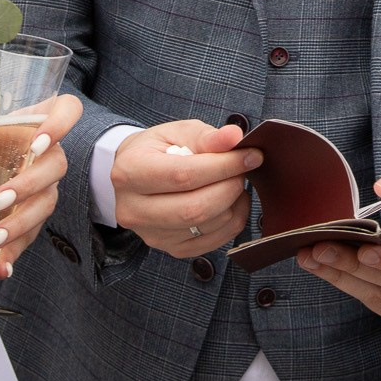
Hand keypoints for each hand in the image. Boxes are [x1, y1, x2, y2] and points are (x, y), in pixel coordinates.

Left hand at [0, 94, 81, 278]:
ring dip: (20, 224)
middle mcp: (48, 154)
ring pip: (45, 204)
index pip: (67, 110)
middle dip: (29, 186)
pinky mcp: (32, 215)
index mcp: (36, 124)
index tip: (38, 143)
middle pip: (56, 166)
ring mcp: (44, 186)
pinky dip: (14, 252)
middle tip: (0, 201)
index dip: (60, 124)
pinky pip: (30, 234)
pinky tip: (1, 266)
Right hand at [111, 120, 259, 256]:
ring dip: (233, 203)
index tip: (250, 156)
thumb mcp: (178, 132)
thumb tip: (235, 137)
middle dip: (230, 187)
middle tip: (243, 170)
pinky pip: (213, 241)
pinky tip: (229, 201)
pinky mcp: (171, 249)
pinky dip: (232, 220)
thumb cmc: (159, 149)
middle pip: (195, 208)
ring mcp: (152, 235)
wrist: (137, 177)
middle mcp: (134, 209)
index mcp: (130, 172)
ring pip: (207, 225)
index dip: (223, 166)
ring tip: (233, 181)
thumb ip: (207, 136)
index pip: (183, 175)